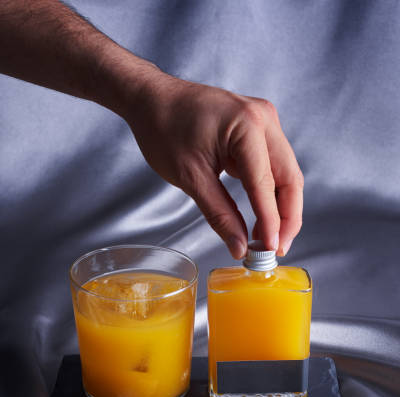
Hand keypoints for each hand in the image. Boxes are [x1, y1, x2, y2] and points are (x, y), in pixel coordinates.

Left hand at [127, 71, 303, 258]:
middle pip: (290, 178)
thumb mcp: (190, 177)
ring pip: (286, 174)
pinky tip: (261, 218)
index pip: (267, 184)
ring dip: (280, 208)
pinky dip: (269, 194)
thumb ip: (219, 214)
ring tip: (267, 240)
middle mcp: (264, 119)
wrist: (152, 99)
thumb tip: (239, 246)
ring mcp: (264, 122)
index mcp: (248, 125)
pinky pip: (273, 167)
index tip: (270, 251)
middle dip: (286, 218)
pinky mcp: (257, 130)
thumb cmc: (163, 129)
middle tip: (277, 250)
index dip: (271, 221)